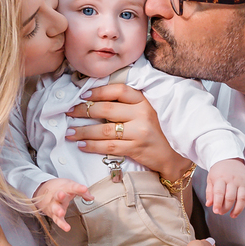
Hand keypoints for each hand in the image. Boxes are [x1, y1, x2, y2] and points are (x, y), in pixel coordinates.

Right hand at [32, 178, 92, 230]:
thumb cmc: (60, 189)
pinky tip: (67, 228)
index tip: (84, 189)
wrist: (43, 191)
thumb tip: (91, 198)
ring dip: (58, 210)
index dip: (78, 188)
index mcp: (64, 188)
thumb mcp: (71, 186)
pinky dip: (61, 224)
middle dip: (60, 195)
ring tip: (61, 213)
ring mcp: (54, 205)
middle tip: (62, 195)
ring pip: (55, 208)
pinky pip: (57, 220)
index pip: (71, 186)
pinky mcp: (53, 214)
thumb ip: (82, 191)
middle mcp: (57, 196)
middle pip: (57, 195)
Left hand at [65, 84, 191, 180]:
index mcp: (144, 101)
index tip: (83, 95)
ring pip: (105, 130)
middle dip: (84, 111)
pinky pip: (109, 147)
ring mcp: (140, 132)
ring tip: (70, 132)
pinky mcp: (136, 148)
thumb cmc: (156, 131)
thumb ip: (127, 105)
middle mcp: (142, 114)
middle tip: (70, 112)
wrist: (173, 155)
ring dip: (84, 131)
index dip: (99, 91)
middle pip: (107, 109)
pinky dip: (92, 146)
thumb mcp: (146, 112)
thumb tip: (96, 100)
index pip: (118, 90)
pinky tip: (82, 145)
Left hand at [205, 158, 244, 217]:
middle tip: (222, 212)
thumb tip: (209, 204)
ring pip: (242, 198)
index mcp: (221, 178)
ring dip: (238, 209)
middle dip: (226, 208)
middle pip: (231, 197)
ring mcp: (242, 182)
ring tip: (233, 215)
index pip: (219, 193)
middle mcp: (232, 180)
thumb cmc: (219, 170)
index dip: (217, 203)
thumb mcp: (211, 178)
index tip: (216, 211)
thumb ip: (210, 192)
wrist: (229, 158)